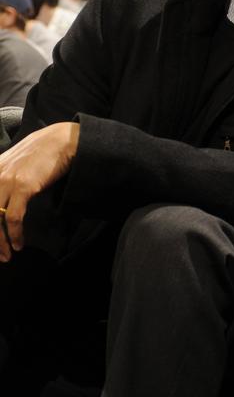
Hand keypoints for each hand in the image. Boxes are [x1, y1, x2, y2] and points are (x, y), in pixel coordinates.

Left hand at [0, 122, 79, 259]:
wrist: (63, 141)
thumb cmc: (43, 153)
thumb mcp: (15, 165)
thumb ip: (4, 179)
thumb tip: (3, 202)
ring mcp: (6, 180)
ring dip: (0, 242)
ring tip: (7, 255)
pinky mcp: (22, 186)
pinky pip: (13, 217)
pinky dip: (14, 234)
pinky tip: (18, 243)